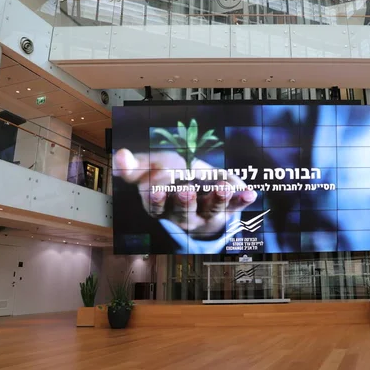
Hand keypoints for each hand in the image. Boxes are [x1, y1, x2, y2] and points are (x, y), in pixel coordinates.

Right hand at [113, 148, 256, 236]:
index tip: (155, 186)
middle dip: (184, 201)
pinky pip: (235, 207)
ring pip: (211, 210)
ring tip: (222, 187)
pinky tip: (250, 193)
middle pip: (183, 212)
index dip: (156, 197)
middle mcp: (184, 215)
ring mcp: (206, 214)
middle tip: (185, 189)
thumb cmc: (170, 177)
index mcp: (163, 206)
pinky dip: (242, 200)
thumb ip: (134, 166)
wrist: (196, 188)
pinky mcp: (226, 210)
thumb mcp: (150, 169)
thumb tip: (119, 154)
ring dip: (217, 199)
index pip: (156, 205)